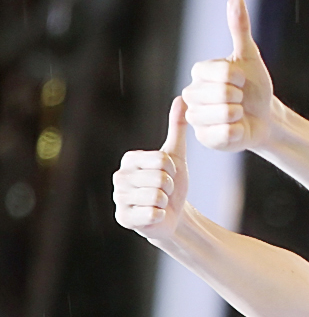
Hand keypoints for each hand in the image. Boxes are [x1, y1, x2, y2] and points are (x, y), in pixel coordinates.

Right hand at [113, 97, 189, 240]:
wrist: (173, 215)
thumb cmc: (173, 184)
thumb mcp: (177, 155)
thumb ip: (177, 127)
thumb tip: (182, 98)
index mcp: (130, 159)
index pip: (162, 160)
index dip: (172, 170)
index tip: (168, 175)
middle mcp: (119, 177)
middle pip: (159, 179)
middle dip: (169, 187)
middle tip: (164, 192)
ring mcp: (119, 198)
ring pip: (156, 196)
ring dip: (165, 202)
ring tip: (159, 202)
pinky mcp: (123, 218)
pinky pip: (152, 214)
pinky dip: (159, 216)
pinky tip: (153, 216)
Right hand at [181, 0, 275, 151]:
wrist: (264, 118)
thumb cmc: (255, 86)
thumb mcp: (250, 57)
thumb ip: (239, 28)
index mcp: (199, 72)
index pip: (221, 72)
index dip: (238, 77)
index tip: (241, 80)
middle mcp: (191, 94)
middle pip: (221, 94)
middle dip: (239, 97)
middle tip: (240, 99)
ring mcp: (196, 118)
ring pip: (222, 114)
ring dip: (238, 114)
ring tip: (238, 114)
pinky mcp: (204, 139)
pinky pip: (225, 134)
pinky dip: (238, 132)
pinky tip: (237, 128)